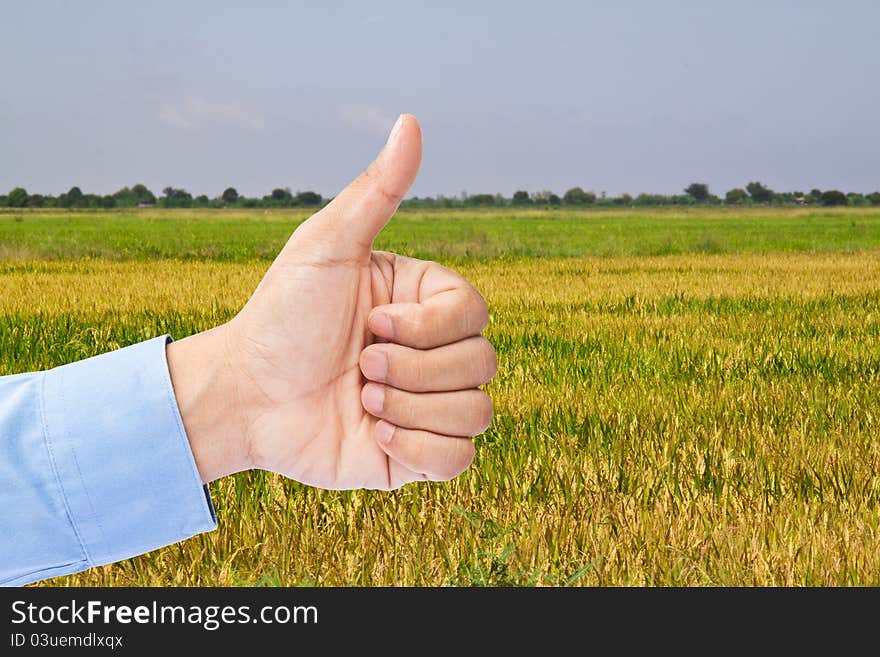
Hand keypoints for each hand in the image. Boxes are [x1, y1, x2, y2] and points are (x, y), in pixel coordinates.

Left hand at [166, 114, 496, 489]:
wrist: (245, 395)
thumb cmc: (280, 315)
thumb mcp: (326, 247)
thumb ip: (376, 191)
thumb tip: (411, 121)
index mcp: (423, 303)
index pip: (476, 312)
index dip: (429, 325)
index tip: (371, 322)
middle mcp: (433, 351)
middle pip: (483, 363)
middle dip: (413, 369)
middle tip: (360, 364)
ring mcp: (428, 404)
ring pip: (478, 412)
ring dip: (412, 408)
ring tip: (362, 399)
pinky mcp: (416, 454)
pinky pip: (462, 460)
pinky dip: (421, 450)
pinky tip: (377, 434)